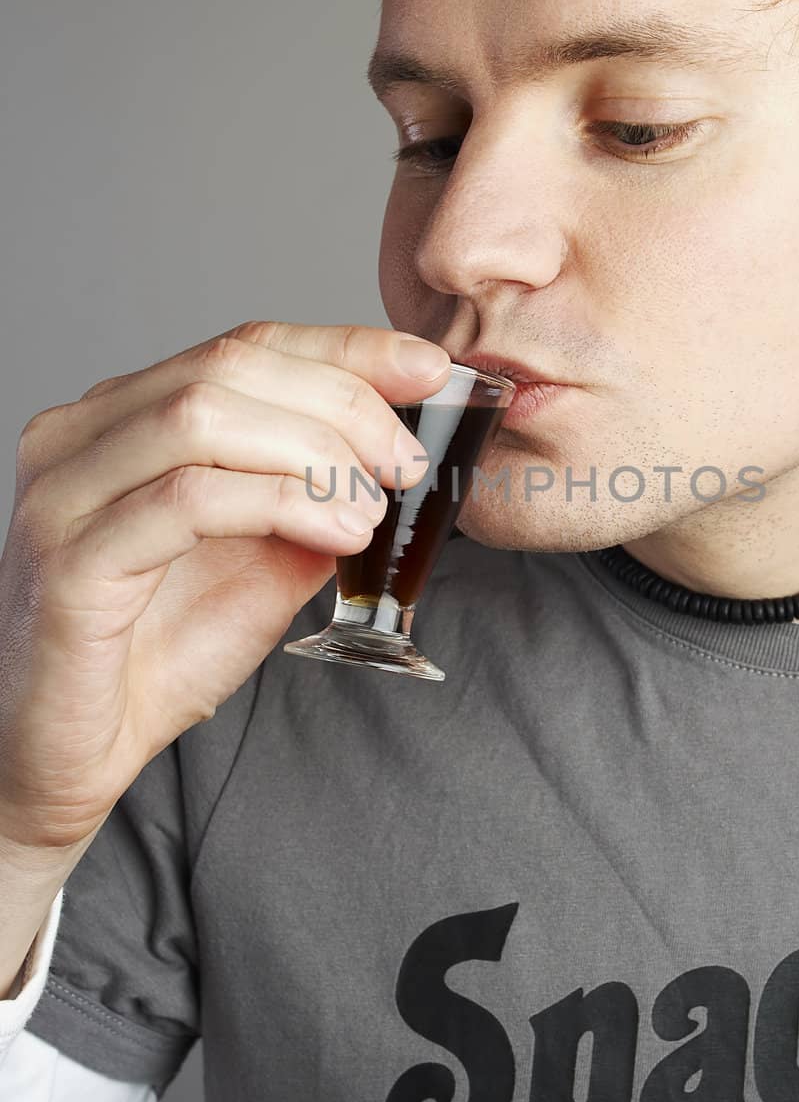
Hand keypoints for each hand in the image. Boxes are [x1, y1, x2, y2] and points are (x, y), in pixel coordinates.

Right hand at [0, 321, 449, 849]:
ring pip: (204, 415)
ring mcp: (67, 491)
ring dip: (314, 451)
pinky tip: (336, 530)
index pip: (244, 347)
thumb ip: (312, 497)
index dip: (346, 349)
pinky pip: (188, 498)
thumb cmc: (158, 653)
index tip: (427, 368)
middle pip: (229, 366)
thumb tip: (389, 451)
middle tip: (405, 457)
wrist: (73, 753)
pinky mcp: (72, 558)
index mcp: (124, 418)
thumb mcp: (265, 559)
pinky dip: (281, 502)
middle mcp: (81, 436)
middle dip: (341, 402)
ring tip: (371, 503)